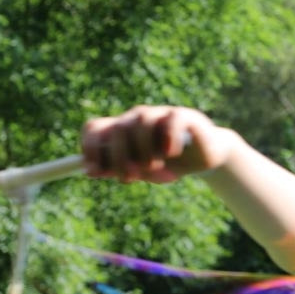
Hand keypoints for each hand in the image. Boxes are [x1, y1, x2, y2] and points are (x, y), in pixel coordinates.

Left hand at [81, 105, 235, 182]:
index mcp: (123, 130)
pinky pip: (170, 121)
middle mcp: (137, 119)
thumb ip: (118, 170)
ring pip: (142, 121)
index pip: (95, 128)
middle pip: (118, 128)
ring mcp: (160, 115)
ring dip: (144, 150)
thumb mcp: (142, 171)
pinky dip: (168, 139)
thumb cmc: (170, 165)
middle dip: (119, 157)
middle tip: (130, 178)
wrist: (205, 160)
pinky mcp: (184, 116)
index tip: (93, 168)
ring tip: (154, 168)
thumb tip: (89, 171)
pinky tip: (171, 154)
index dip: (89, 147)